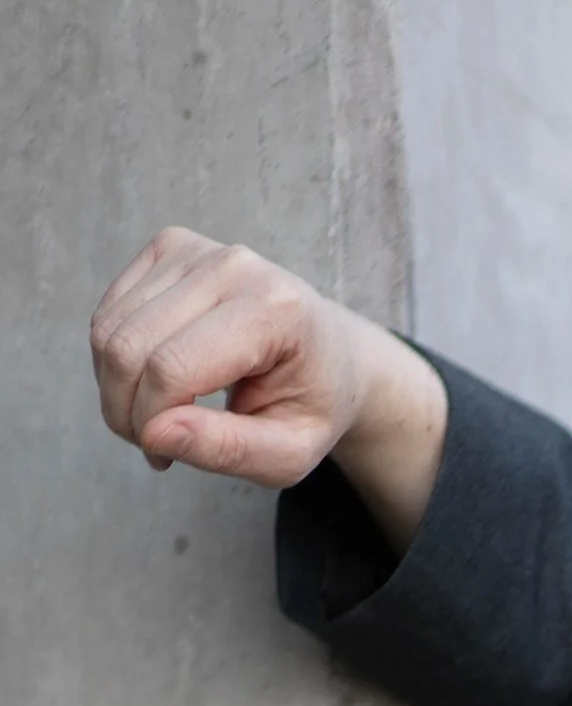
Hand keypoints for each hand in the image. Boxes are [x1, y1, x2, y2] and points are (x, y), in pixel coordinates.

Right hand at [88, 227, 447, 547]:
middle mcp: (232, 266)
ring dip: (116, 388)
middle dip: (124, 410)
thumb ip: (229, 450)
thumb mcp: (291, 453)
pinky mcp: (169, 248)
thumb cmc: (312, 406)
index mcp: (273, 310)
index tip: (163, 457)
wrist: (330, 356)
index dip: (150, 423)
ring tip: (158, 418)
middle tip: (154, 445)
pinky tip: (153, 382)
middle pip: (130, 347)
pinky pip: (109, 313)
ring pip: (109, 330)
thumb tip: (155, 435)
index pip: (171, 368)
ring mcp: (197, 250)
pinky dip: (114, 360)